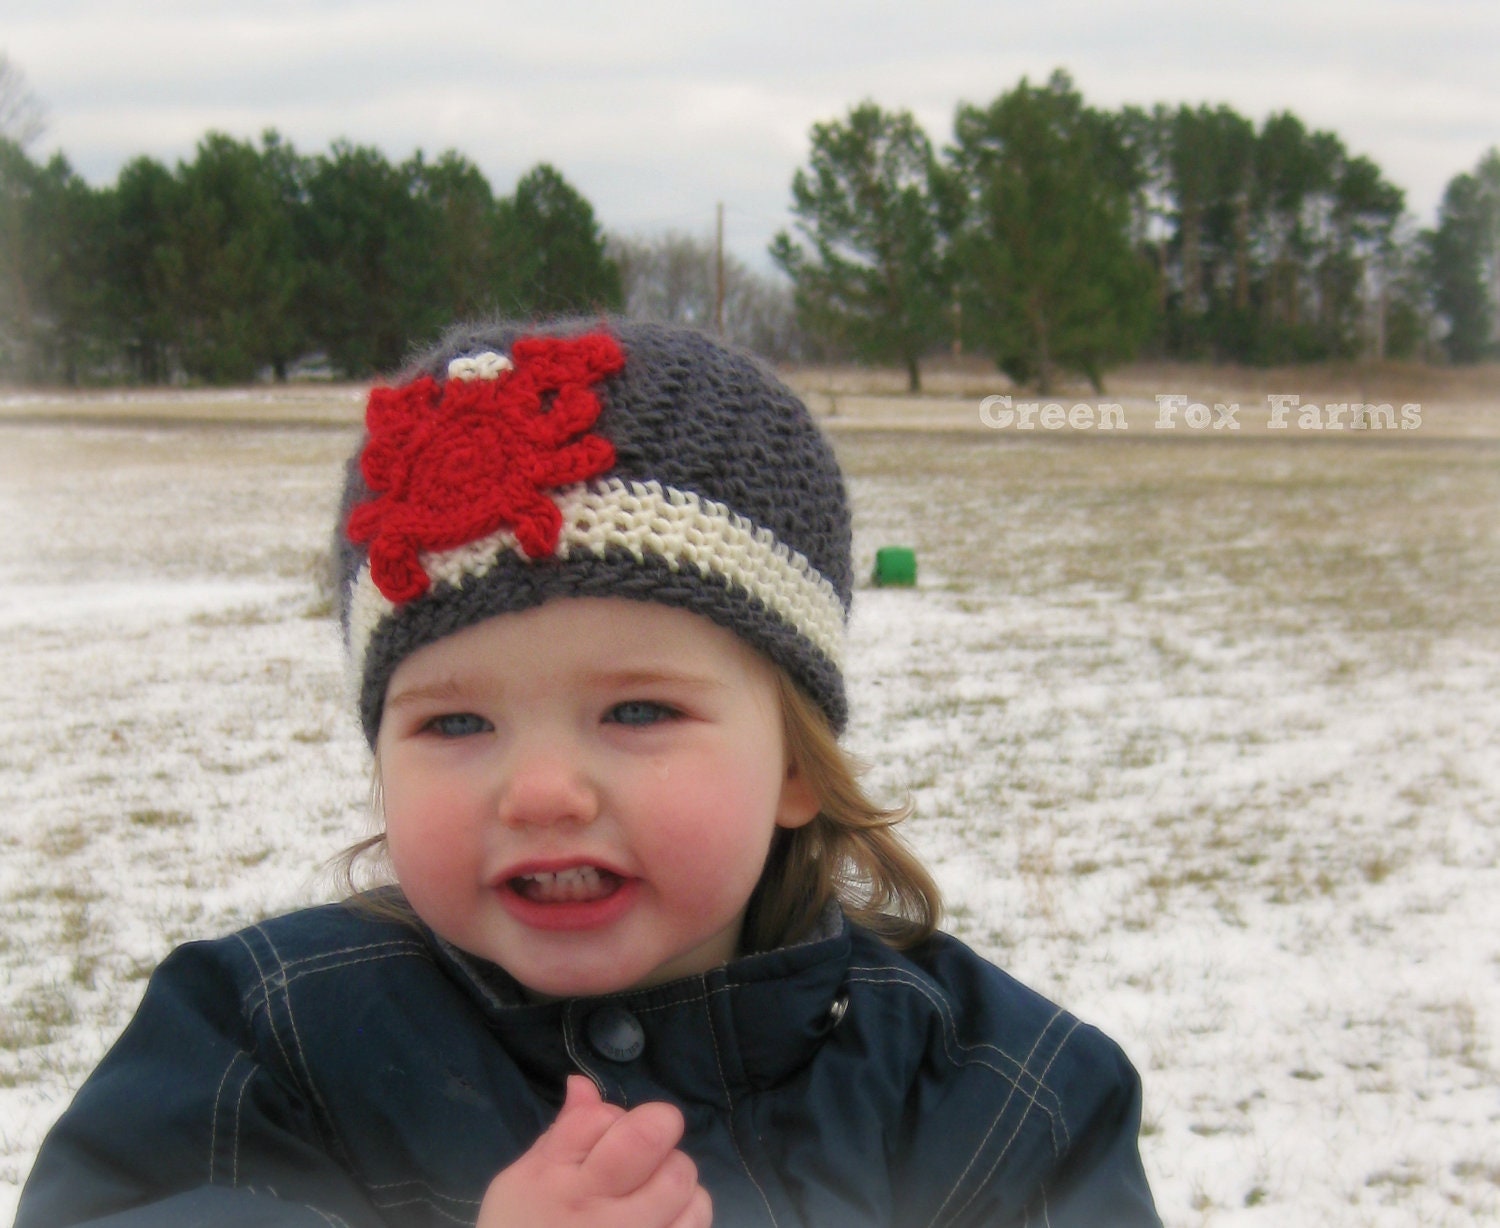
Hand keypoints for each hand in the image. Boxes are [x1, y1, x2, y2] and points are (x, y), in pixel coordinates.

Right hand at [477, 1075, 712, 1227]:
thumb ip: (561, 1133)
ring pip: (686, 1183)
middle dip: (655, 1135)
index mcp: (559, 1184)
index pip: (605, 1117)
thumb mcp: (522, 1182)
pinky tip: (663, 1221)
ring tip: (653, 1195)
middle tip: (640, 1158)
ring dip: (676, 1181)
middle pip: (653, 1141)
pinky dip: (687, 1216)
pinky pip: (696, 1224)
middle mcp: (599, 1214)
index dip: (611, 1120)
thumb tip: (583, 1084)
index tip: (600, 1144)